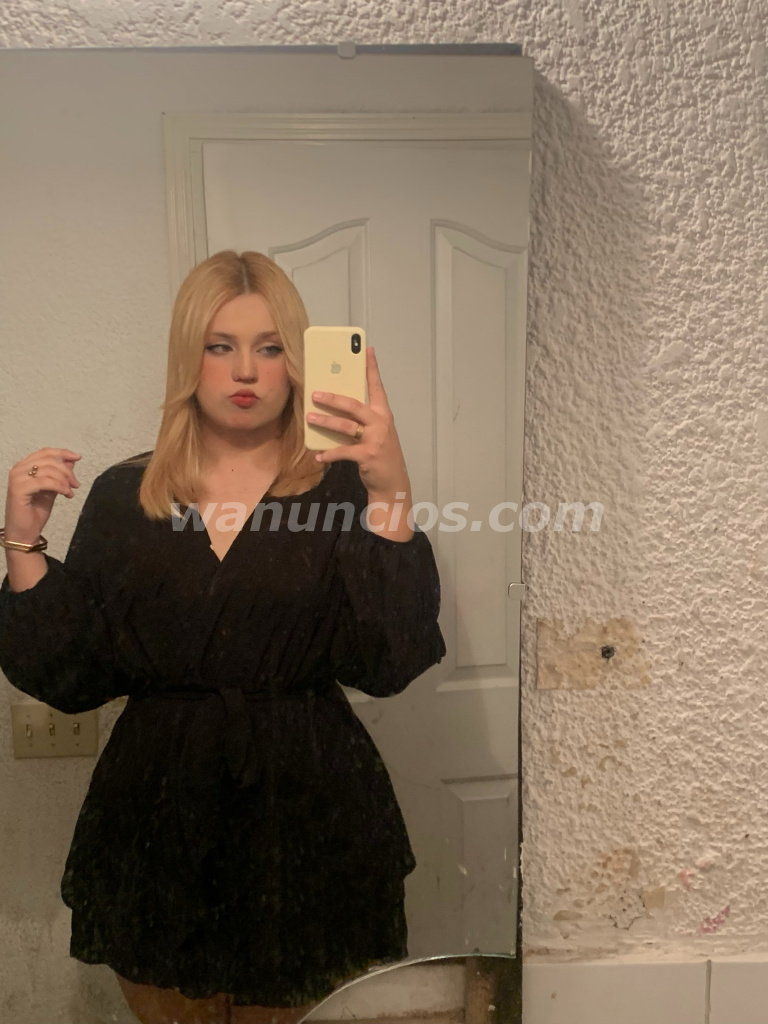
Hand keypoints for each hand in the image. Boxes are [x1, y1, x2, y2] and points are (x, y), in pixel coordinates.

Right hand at [4, 448, 81, 544]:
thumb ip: (59, 474)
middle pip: (48, 460)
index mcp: (24, 466)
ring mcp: (17, 479)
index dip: (62, 453)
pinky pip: (44, 482)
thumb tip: (71, 461)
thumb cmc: (36, 511)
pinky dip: (59, 486)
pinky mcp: (19, 489)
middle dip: (66, 471)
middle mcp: (18, 469)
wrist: (24, 532)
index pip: (45, 452)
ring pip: (48, 470)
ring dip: (64, 480)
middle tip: (76, 484)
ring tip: (70, 491)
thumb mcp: (52, 489)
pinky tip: (66, 494)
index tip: (78, 457)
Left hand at [306, 347, 409, 498]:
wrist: (392, 482)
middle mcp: (381, 423)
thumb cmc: (381, 454)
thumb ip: (361, 420)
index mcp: (383, 414)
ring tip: (310, 418)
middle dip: (333, 399)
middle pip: (354, 405)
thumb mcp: (376, 432)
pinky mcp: (367, 455)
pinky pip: (343, 451)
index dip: (372, 368)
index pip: (377, 386)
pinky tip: (318, 455)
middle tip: (315, 394)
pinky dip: (329, 454)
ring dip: (325, 422)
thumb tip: (335, 409)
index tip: (366, 349)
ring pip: (345, 426)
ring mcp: (375, 439)